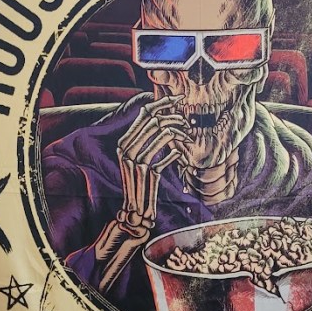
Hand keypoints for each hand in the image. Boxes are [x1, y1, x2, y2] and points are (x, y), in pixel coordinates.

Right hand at [92, 94, 188, 290]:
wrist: (135, 212)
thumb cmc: (143, 186)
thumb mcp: (142, 161)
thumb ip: (149, 142)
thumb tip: (165, 120)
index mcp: (124, 142)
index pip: (144, 113)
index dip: (163, 103)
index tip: (178, 99)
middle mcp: (126, 148)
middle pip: (154, 119)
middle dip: (174, 118)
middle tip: (187, 124)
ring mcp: (135, 159)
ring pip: (161, 132)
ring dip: (179, 133)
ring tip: (187, 138)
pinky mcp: (146, 171)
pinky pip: (166, 153)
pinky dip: (176, 153)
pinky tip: (180, 156)